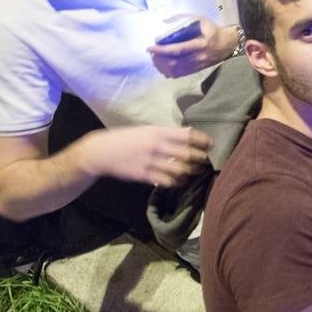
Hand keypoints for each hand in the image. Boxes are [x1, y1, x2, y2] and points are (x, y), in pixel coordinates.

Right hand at [78, 125, 212, 186]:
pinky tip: (180, 182)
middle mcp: (156, 145)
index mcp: (158, 131)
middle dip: (201, 158)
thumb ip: (164, 134)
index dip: (202, 140)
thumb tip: (186, 137)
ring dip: (191, 172)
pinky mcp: (144, 175)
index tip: (210, 144)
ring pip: (180, 169)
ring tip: (196, 172)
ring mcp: (150, 161)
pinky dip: (177, 182)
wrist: (101, 151)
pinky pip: (167, 181)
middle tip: (206, 161)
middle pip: (188, 154)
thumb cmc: (125, 138)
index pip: (187, 135)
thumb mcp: (145, 130)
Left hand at [146, 17, 237, 77]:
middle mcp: (198, 57)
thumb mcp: (201, 19)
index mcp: (200, 44)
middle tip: (151, 52)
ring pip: (175, 71)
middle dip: (159, 59)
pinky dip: (167, 71)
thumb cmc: (213, 30)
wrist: (228, 44)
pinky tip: (163, 65)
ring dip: (161, 66)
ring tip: (155, 58)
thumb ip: (183, 18)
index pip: (177, 50)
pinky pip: (179, 75)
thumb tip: (164, 21)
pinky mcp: (196, 70)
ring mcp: (197, 66)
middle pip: (174, 63)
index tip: (151, 47)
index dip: (162, 50)